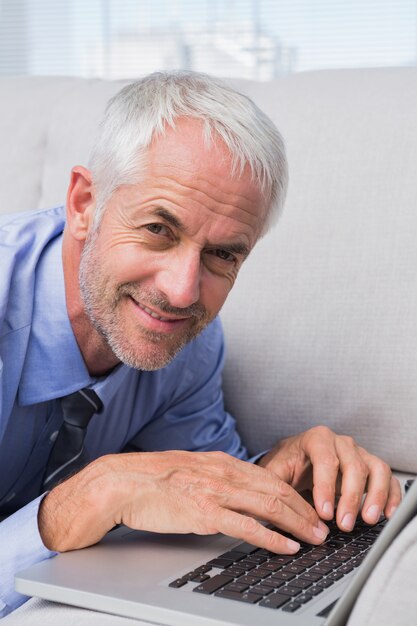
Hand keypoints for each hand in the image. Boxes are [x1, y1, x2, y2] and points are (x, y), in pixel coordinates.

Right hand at [38, 450, 329, 552]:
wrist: (125, 482)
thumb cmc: (155, 479)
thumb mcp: (194, 469)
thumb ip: (218, 477)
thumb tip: (238, 491)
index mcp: (223, 462)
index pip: (270, 477)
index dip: (295, 494)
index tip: (310, 507)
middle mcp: (225, 473)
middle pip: (277, 489)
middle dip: (305, 509)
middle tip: (324, 526)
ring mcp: (216, 492)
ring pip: (269, 506)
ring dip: (297, 523)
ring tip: (315, 536)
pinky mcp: (204, 513)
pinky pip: (246, 526)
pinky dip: (272, 537)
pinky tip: (286, 546)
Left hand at [257, 426, 401, 529]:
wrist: (296, 457)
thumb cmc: (286, 464)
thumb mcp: (275, 471)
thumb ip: (275, 485)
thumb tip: (275, 509)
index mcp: (316, 439)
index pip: (325, 460)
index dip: (326, 487)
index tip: (323, 513)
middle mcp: (341, 442)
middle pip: (354, 466)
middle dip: (350, 498)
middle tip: (343, 524)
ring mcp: (359, 452)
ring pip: (375, 469)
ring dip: (375, 495)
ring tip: (367, 519)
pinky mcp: (371, 465)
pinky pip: (387, 477)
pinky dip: (390, 495)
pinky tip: (386, 514)